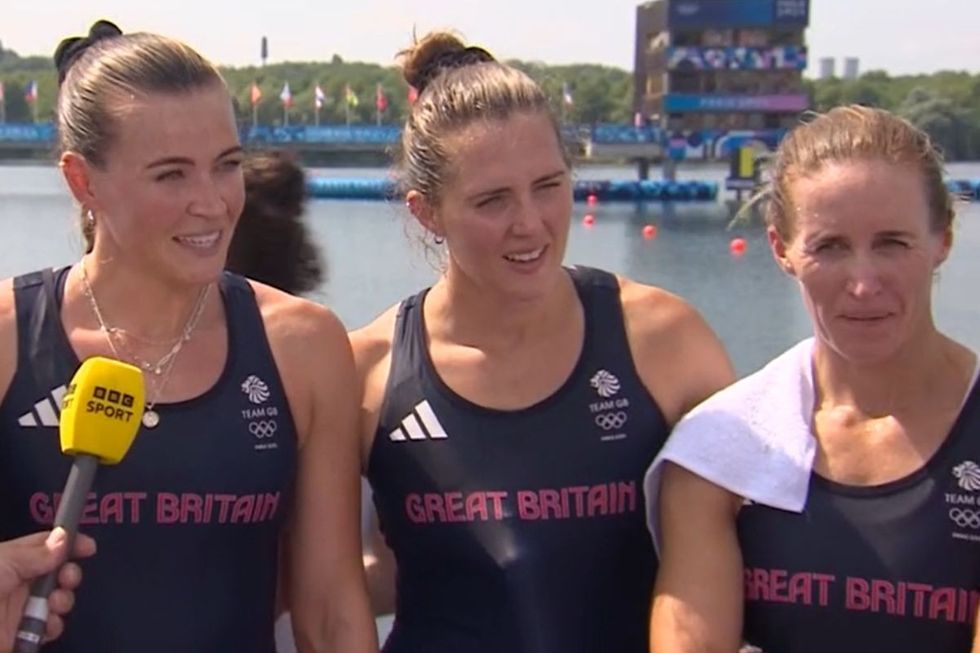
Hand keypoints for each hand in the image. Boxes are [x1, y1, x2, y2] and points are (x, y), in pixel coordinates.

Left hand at [0, 528, 95, 652]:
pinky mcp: (22, 634)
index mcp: (10, 560)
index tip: (88, 547)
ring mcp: (20, 609)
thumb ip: (37, 553)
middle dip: (69, 574)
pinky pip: (49, 627)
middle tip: (67, 579)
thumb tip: (64, 538)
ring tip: (56, 604)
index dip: (68, 543)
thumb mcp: (4, 562)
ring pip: (57, 599)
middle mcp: (18, 582)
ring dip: (63, 599)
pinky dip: (53, 625)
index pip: (45, 545)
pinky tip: (47, 623)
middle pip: (56, 572)